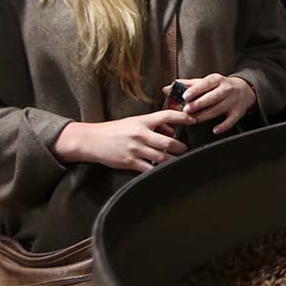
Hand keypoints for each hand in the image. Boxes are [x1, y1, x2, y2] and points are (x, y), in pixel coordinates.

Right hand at [53, 111, 190, 172]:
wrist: (92, 140)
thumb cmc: (115, 130)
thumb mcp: (134, 122)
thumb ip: (153, 125)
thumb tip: (172, 129)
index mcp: (142, 121)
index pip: (167, 116)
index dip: (182, 118)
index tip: (193, 120)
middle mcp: (140, 134)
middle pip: (168, 141)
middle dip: (180, 146)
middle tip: (185, 148)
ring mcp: (136, 149)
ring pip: (162, 157)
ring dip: (173, 159)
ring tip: (178, 159)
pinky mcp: (130, 162)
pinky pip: (149, 168)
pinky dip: (158, 170)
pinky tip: (163, 170)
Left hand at [168, 74, 255, 134]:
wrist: (244, 89)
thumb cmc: (220, 86)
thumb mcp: (206, 82)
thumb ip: (187, 86)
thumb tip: (167, 89)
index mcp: (217, 79)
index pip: (206, 83)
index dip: (196, 90)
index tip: (185, 96)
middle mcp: (227, 89)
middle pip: (213, 96)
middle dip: (199, 104)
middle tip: (187, 110)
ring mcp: (233, 101)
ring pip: (219, 109)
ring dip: (205, 115)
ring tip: (194, 120)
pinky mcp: (238, 112)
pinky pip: (231, 120)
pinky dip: (223, 126)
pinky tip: (215, 130)